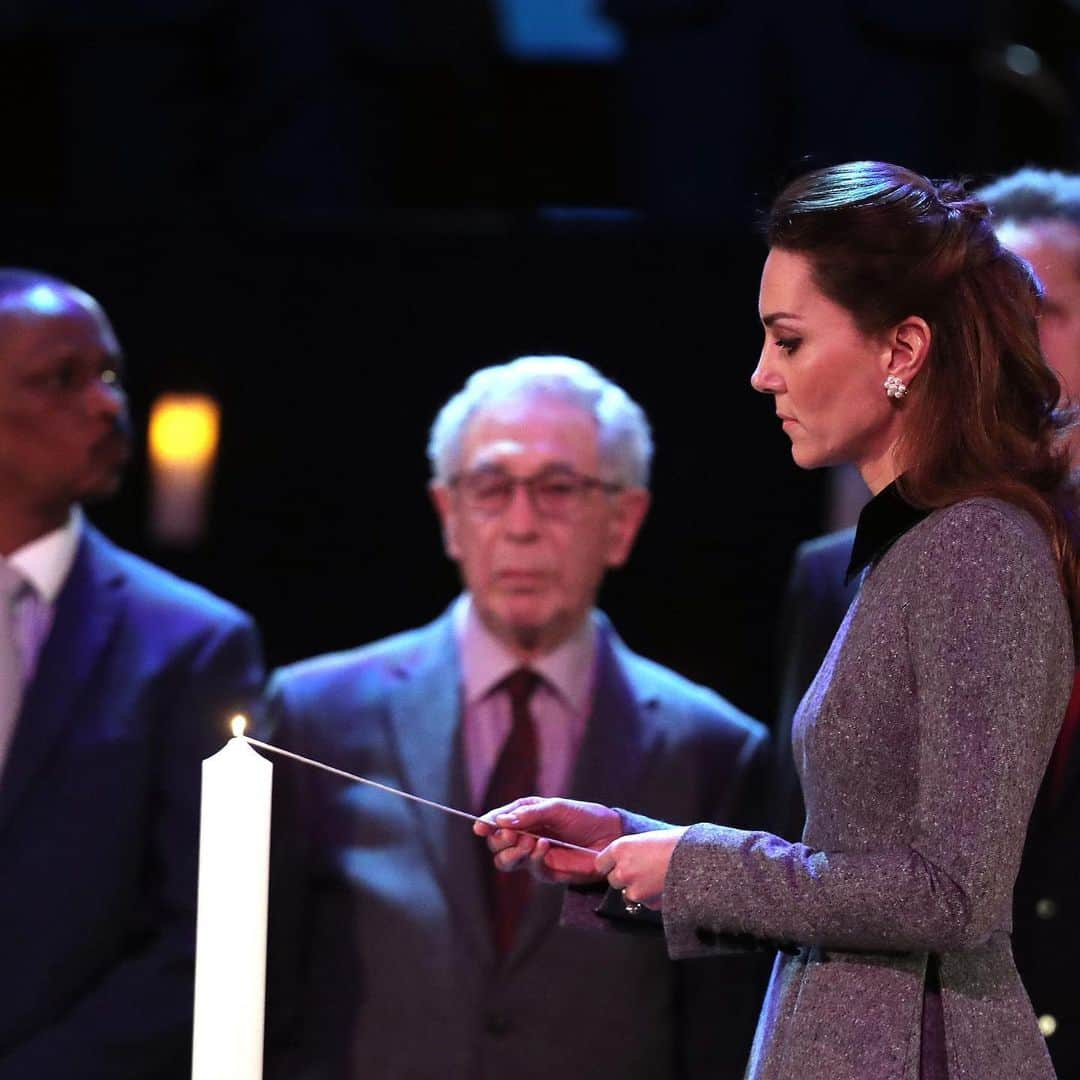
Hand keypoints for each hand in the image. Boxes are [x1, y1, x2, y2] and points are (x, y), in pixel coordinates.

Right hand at [473, 797, 623, 885]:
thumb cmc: (584, 816)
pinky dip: (534, 857)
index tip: (480, 826)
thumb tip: (500, 821)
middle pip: (497, 843)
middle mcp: (525, 835)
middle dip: (499, 839)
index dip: (487, 823)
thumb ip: (529, 814)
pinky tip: (545, 846)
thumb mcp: (556, 808)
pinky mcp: (546, 871)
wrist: (610, 836)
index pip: (498, 820)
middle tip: (510, 833)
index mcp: (526, 815)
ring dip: (512, 852)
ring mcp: (534, 855)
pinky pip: (531, 868)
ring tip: (528, 842)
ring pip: (505, 861)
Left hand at [596, 828, 685, 909]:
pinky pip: (645, 904)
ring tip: (658, 880)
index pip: (600, 863)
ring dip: (639, 890)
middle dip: (625, 878)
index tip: (618, 865)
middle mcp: (622, 869)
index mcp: (620, 848)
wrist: (698, 859)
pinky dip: (653, 899)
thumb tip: (631, 856)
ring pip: (628, 894)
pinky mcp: (647, 903)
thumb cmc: (678, 842)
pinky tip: (666, 888)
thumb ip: (635, 849)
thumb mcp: (649, 838)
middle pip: (613, 880)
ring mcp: (633, 888)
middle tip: (643, 872)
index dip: (610, 864)